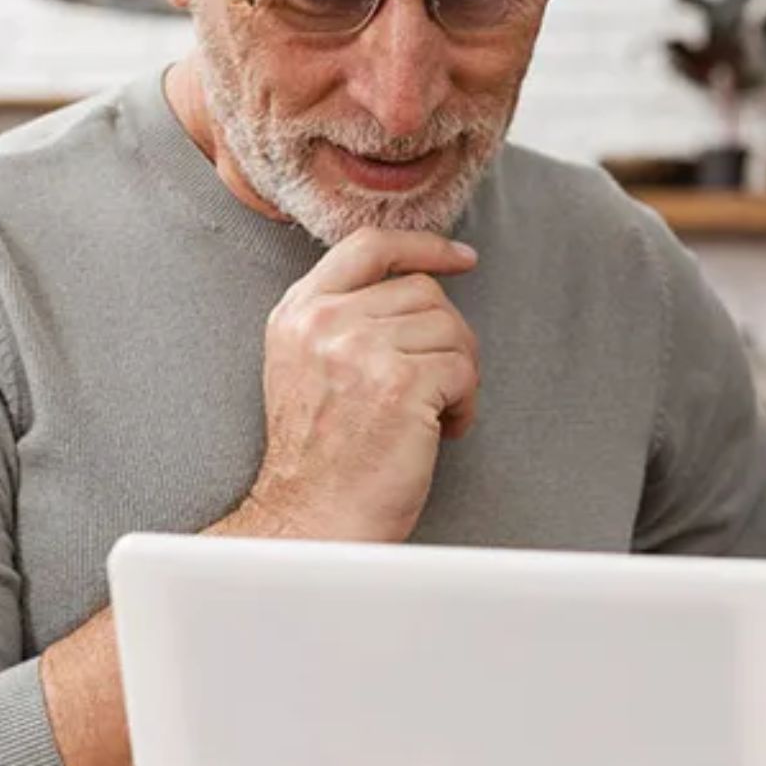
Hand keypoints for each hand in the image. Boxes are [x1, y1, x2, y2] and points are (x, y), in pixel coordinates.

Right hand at [238, 228, 480, 543]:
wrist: (311, 520)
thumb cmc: (320, 456)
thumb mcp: (306, 365)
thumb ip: (343, 318)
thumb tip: (419, 285)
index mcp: (299, 311)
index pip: (369, 245)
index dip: (424, 246)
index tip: (462, 258)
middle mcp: (324, 321)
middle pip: (424, 291)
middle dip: (447, 336)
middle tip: (441, 384)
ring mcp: (360, 349)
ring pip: (451, 329)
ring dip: (458, 374)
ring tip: (435, 414)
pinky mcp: (399, 384)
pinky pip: (464, 369)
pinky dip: (466, 402)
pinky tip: (444, 431)